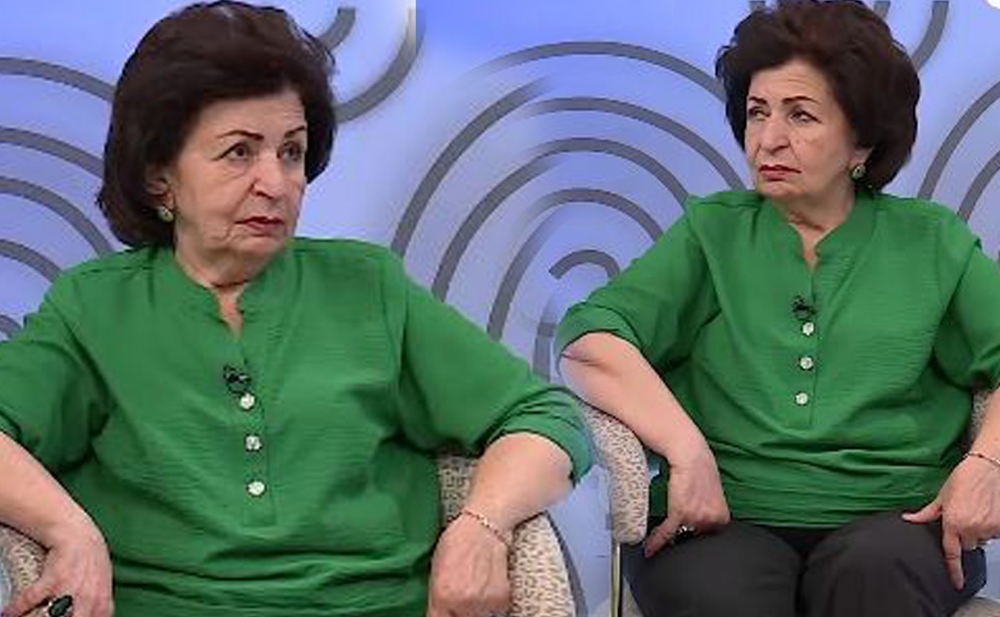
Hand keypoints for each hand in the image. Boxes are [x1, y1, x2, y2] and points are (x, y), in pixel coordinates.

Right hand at [2, 521, 112, 616]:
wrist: (76, 533)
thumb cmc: (89, 560)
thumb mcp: (102, 584)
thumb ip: (98, 605)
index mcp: (101, 602)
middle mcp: (88, 598)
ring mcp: (70, 589)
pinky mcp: (52, 580)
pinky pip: (30, 601)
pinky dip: (15, 609)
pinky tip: (8, 613)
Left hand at [426, 513, 510, 616]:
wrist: (485, 525)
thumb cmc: (457, 542)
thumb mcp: (436, 569)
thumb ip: (436, 598)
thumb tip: (438, 614)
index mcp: (442, 596)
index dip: (443, 615)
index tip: (446, 611)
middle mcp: (463, 603)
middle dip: (459, 612)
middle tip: (462, 596)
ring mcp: (484, 603)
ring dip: (476, 610)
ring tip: (475, 591)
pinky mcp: (502, 599)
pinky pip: (495, 613)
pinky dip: (491, 604)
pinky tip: (487, 586)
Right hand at [644, 446, 729, 557]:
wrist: (691, 455)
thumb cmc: (701, 470)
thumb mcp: (712, 496)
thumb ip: (708, 513)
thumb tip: (697, 524)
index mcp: (722, 517)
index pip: (707, 536)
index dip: (695, 533)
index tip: (685, 535)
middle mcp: (711, 519)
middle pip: (693, 536)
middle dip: (683, 532)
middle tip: (674, 526)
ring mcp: (696, 518)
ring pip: (678, 535)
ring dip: (669, 534)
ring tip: (659, 534)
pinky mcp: (680, 513)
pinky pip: (666, 533)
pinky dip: (657, 541)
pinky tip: (650, 549)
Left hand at [903, 454, 999, 589]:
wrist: (986, 468)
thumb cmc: (962, 479)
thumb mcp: (941, 497)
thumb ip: (926, 513)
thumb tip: (908, 519)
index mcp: (953, 523)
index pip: (952, 553)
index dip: (954, 570)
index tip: (956, 583)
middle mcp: (971, 528)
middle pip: (967, 545)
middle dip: (964, 536)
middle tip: (963, 517)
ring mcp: (988, 527)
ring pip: (981, 539)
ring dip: (977, 530)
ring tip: (975, 511)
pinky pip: (993, 534)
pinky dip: (990, 526)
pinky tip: (985, 511)